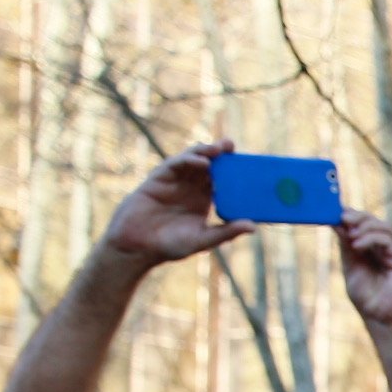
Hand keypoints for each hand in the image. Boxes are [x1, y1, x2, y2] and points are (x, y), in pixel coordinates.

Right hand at [102, 143, 253, 268]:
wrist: (138, 246)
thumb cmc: (171, 246)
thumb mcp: (203, 239)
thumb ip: (226, 232)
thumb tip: (253, 226)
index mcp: (203, 199)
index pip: (221, 180)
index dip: (232, 170)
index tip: (248, 163)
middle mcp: (190, 187)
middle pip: (208, 166)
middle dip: (220, 154)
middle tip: (232, 145)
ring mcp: (174, 181)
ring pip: (192, 160)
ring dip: (205, 152)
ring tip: (221, 148)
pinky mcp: (158, 179)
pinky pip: (174, 165)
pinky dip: (188, 160)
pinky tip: (203, 162)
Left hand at [335, 210, 391, 328]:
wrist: (380, 319)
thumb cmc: (367, 299)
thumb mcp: (350, 267)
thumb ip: (345, 247)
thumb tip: (336, 224)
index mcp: (369, 249)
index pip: (363, 224)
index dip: (351, 214)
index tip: (335, 211)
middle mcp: (383, 249)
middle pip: (374, 221)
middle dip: (358, 216)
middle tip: (342, 217)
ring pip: (385, 227)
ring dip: (365, 224)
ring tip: (350, 232)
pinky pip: (388, 241)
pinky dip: (371, 238)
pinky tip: (357, 245)